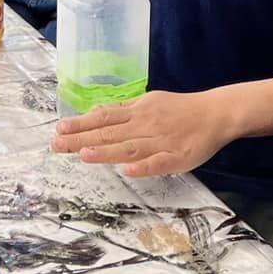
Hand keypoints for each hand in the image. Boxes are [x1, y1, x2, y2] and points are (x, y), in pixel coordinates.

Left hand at [53, 89, 235, 178]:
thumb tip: (96, 113)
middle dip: (82, 139)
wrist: (216, 113)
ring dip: (107, 152)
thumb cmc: (180, 110)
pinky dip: (143, 166)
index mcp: (138, 112)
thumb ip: (124, 111)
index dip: (81, 124)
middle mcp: (145, 125)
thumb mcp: (149, 102)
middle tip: (56, 145)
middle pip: (110, 133)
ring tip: (84, 155)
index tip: (59, 129)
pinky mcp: (177, 157)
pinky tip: (128, 171)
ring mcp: (160, 141)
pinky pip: (158, 163)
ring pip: (130, 148)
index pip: (104, 118)